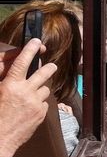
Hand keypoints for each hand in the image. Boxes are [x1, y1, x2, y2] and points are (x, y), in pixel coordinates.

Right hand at [0, 39, 57, 156]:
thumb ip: (5, 80)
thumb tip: (12, 70)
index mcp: (10, 85)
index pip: (22, 62)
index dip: (30, 50)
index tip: (37, 42)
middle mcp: (26, 92)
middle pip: (44, 73)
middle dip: (49, 67)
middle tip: (51, 65)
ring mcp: (36, 104)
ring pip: (45, 89)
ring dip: (40, 89)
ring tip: (31, 94)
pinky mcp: (41, 114)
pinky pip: (44, 103)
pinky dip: (39, 103)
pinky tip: (30, 108)